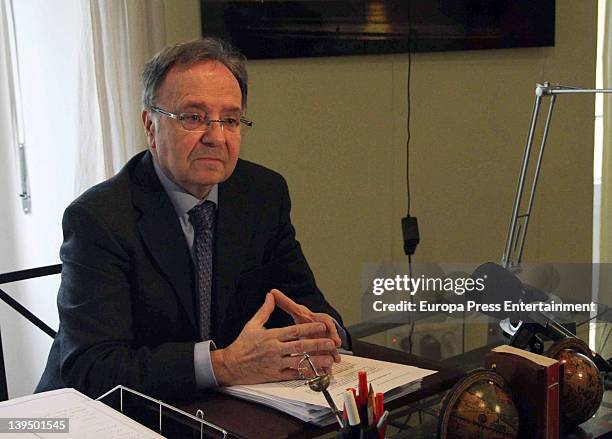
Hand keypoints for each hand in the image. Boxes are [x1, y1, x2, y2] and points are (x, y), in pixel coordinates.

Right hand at [211, 292, 337, 384]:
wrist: (230, 365)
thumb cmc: (242, 344)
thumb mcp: (252, 324)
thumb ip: (264, 310)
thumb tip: (271, 296)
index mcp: (271, 336)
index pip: (294, 331)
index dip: (309, 328)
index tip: (321, 326)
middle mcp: (274, 350)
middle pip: (300, 346)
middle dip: (317, 344)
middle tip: (331, 342)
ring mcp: (275, 363)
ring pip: (299, 362)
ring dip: (315, 361)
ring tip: (328, 359)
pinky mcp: (274, 375)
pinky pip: (292, 375)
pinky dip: (304, 374)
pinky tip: (315, 372)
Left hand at [270, 289, 341, 359]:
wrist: (315, 326)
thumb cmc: (306, 317)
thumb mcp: (297, 309)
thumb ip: (285, 302)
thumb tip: (272, 292)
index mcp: (318, 320)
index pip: (325, 321)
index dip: (328, 326)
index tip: (328, 330)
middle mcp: (324, 330)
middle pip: (331, 335)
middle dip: (333, 340)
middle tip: (335, 345)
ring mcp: (325, 341)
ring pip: (330, 349)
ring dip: (332, 354)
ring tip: (333, 361)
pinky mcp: (325, 351)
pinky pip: (326, 359)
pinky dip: (326, 365)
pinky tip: (326, 372)